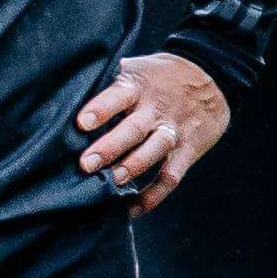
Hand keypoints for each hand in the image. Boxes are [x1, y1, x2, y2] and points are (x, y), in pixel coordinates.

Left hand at [76, 52, 227, 216]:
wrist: (212, 74)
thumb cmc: (158, 75)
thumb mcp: (135, 68)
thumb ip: (107, 81)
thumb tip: (64, 93)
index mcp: (138, 86)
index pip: (118, 95)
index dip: (101, 109)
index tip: (81, 123)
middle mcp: (156, 109)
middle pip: (134, 129)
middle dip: (110, 148)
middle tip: (86, 164)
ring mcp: (174, 130)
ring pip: (154, 151)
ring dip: (133, 168)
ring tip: (112, 182)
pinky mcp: (188, 149)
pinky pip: (171, 176)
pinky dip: (153, 196)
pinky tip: (132, 209)